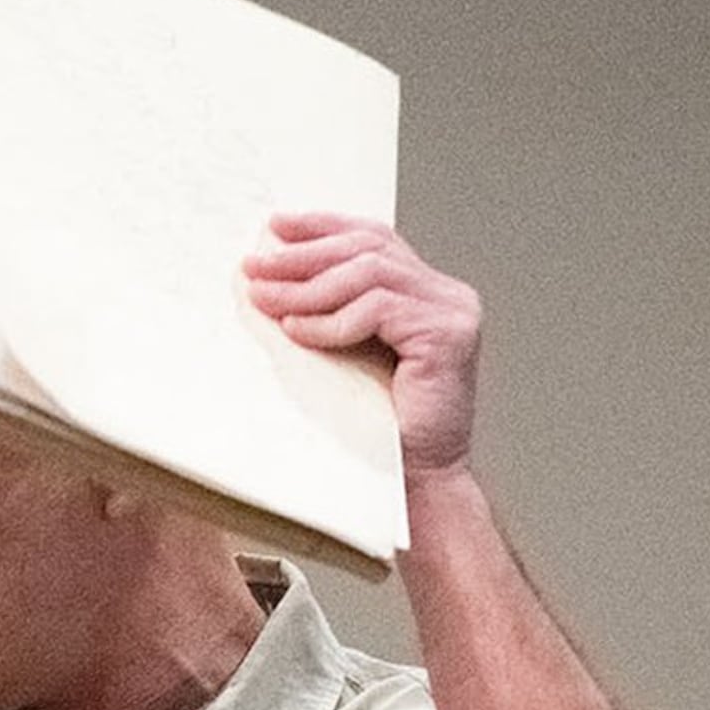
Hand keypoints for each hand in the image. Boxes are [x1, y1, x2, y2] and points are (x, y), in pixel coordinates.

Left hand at [244, 214, 483, 479]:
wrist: (417, 483)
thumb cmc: (382, 430)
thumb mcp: (351, 356)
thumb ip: (336, 312)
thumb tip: (275, 276)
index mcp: (429, 293)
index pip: (375, 239)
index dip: (324, 227)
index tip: (277, 226)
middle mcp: (448, 295)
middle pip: (370, 249)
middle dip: (305, 255)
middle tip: (256, 265)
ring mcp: (453, 313)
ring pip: (369, 274)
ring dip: (307, 286)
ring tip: (264, 298)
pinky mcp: (446, 336)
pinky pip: (377, 309)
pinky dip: (330, 320)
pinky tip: (296, 331)